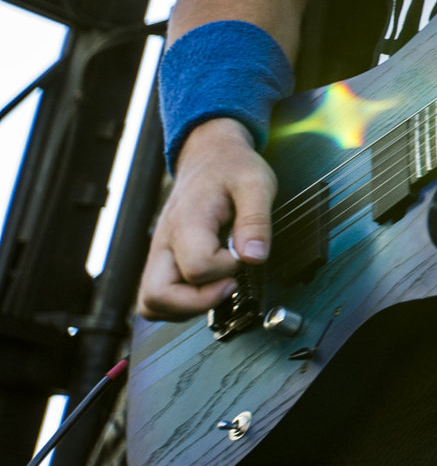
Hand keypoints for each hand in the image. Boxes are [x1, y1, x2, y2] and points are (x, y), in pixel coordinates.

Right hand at [138, 119, 274, 319]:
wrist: (208, 157)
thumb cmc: (232, 168)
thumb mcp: (256, 183)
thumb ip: (256, 221)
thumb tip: (254, 258)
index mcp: (187, 220)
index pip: (197, 266)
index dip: (226, 269)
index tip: (244, 253)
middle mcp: (164, 241)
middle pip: (157, 296)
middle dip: (198, 303)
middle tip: (230, 284)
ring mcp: (159, 253)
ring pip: (151, 303)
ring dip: (186, 308)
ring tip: (219, 287)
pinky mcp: (163, 261)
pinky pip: (158, 298)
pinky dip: (180, 305)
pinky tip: (208, 288)